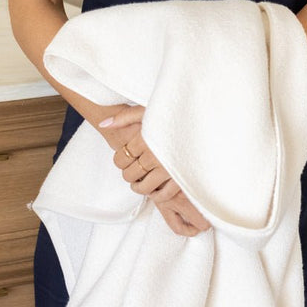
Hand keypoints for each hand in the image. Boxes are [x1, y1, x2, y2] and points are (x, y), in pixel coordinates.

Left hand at [98, 105, 211, 235]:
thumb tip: (103, 125)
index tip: (123, 157)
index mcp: (146, 137)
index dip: (118, 160)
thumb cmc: (174, 113)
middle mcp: (156, 154)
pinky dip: (157, 196)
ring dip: (138, 187)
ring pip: (144, 187)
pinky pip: (164, 195)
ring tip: (139, 182)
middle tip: (130, 170)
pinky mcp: (182, 178)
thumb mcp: (148, 110)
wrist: (203, 119)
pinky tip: (155, 189)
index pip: (121, 157)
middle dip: (127, 174)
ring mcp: (169, 168)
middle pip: (130, 174)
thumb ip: (124, 117)